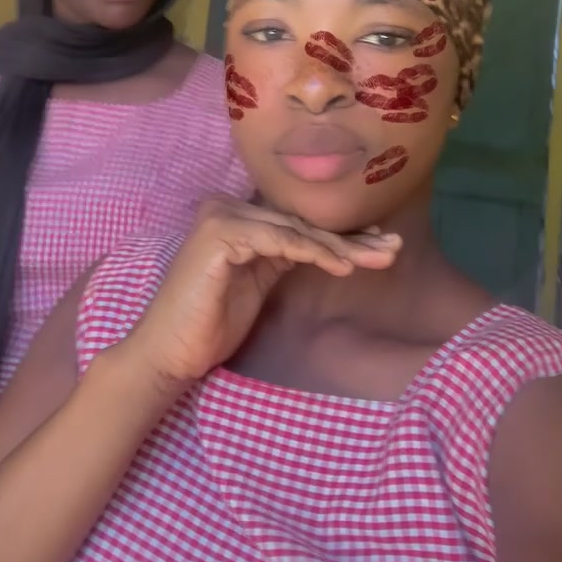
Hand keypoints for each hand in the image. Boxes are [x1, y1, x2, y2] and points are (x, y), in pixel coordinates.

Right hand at [123, 197, 400, 386]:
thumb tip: (333, 245)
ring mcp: (221, 217)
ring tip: (378, 258)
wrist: (168, 354)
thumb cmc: (210, 325)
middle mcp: (226, 207)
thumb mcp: (258, 282)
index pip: (296, 221)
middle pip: (300, 222)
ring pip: (295, 229)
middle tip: (393, 248)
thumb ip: (284, 257)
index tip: (381, 243)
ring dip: (341, 246)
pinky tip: (343, 266)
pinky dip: (313, 252)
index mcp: (235, 216)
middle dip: (350, 237)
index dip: (341, 232)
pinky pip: (280, 241)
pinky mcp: (220, 234)